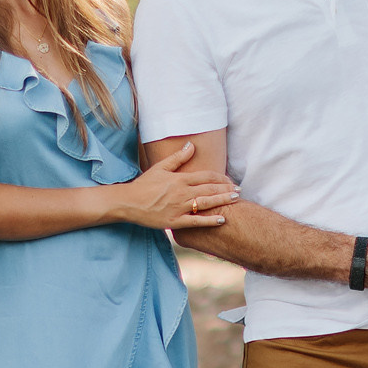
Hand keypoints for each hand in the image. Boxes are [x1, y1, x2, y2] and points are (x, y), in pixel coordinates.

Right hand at [111, 142, 239, 230]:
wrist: (128, 203)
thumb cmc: (144, 185)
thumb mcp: (160, 168)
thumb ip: (177, 157)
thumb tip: (191, 145)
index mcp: (179, 179)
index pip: (205, 176)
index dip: (220, 178)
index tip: (230, 179)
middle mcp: (181, 193)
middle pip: (209, 189)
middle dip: (226, 189)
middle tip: (239, 190)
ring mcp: (178, 208)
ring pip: (206, 203)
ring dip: (222, 200)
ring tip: (235, 199)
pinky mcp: (174, 222)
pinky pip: (196, 221)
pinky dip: (210, 220)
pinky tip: (222, 219)